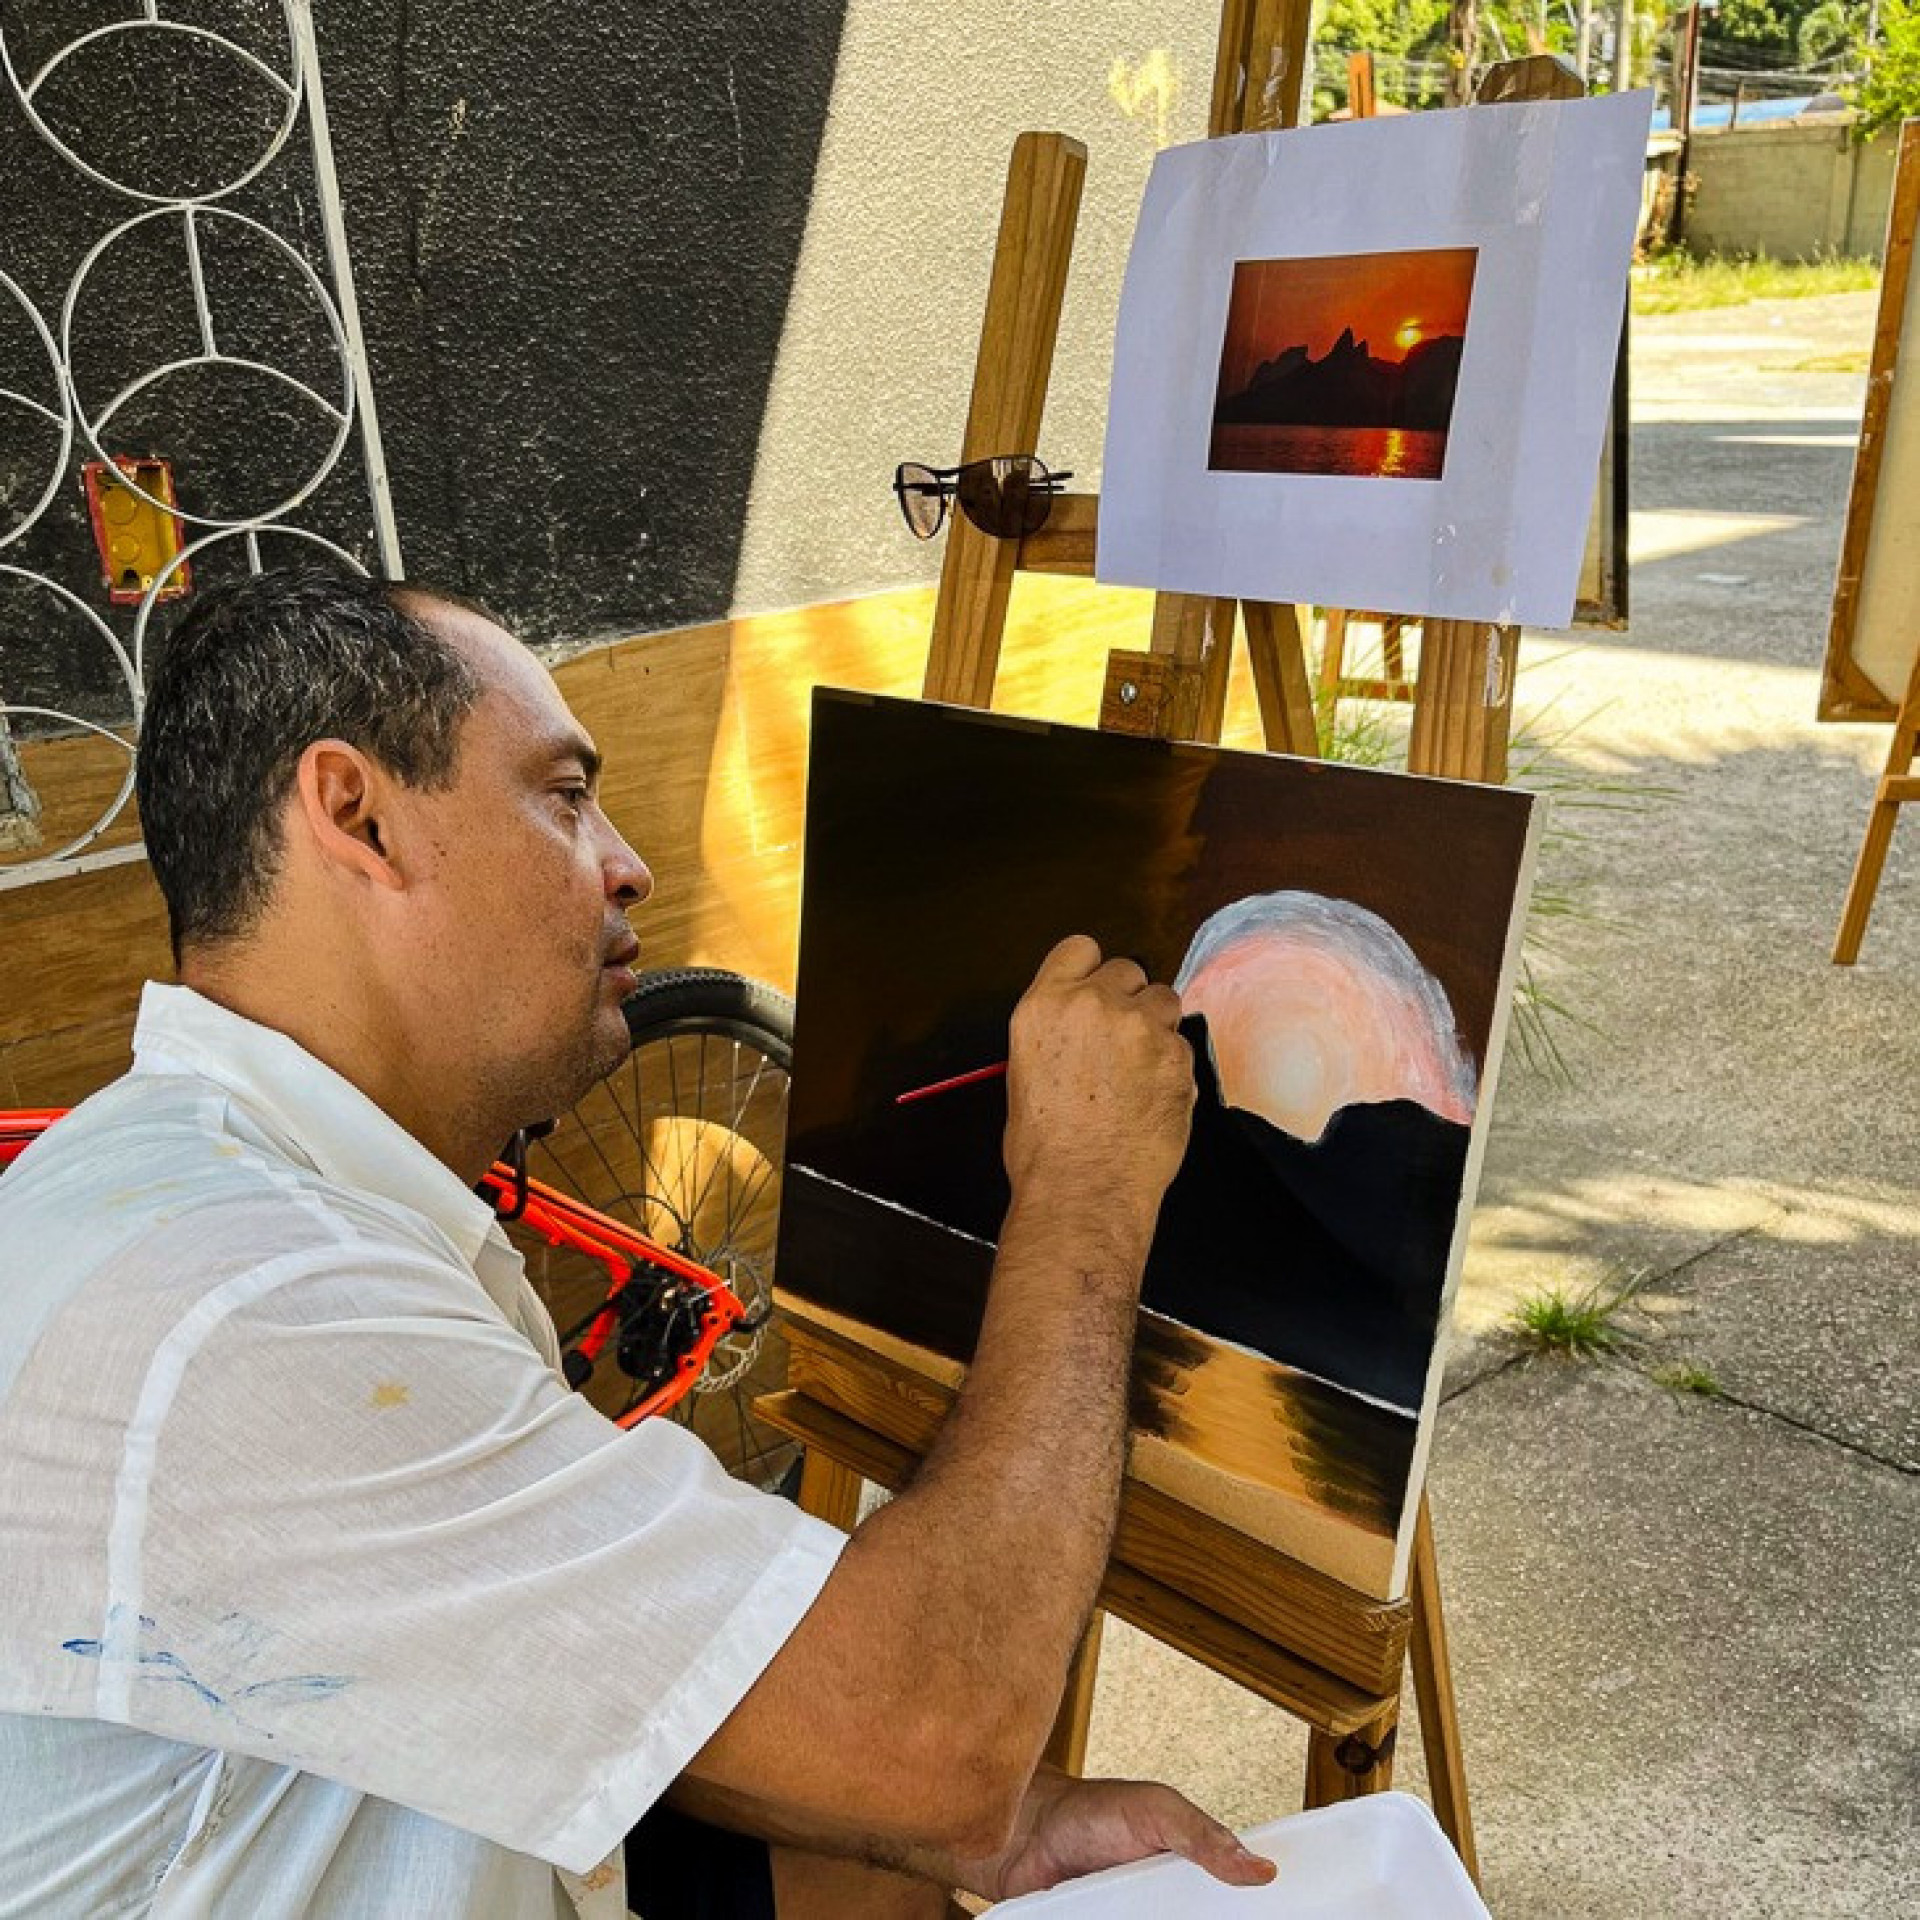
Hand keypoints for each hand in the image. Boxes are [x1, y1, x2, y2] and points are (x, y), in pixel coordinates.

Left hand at [955, 1767, 1276, 1901]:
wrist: (1026, 1836)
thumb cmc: (1090, 1812)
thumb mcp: (1155, 1811)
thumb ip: (1202, 1835)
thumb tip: (1259, 1867)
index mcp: (1192, 1867)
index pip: (1238, 1900)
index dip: (1256, 1909)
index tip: (1284, 1914)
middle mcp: (1170, 1902)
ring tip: (1155, 1918)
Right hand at [1003, 936, 1193, 1232]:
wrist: (1084, 1190)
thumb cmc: (1046, 1151)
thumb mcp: (1024, 1074)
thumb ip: (1054, 1034)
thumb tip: (1075, 1031)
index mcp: (1044, 1007)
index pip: (1079, 949)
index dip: (1091, 969)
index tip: (1097, 988)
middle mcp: (1092, 1006)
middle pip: (1126, 969)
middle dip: (1127, 999)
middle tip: (1120, 1041)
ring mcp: (1139, 1027)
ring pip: (1163, 999)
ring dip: (1156, 1025)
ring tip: (1140, 1069)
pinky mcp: (1177, 1055)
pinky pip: (1182, 1042)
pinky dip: (1173, 1064)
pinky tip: (1153, 1096)